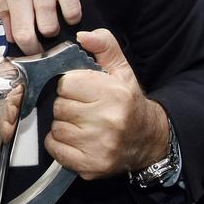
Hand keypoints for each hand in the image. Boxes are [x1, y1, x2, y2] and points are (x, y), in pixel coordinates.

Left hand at [0, 0, 80, 60]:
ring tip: (50, 20)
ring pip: (49, 28)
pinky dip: (71, 18)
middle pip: (23, 34)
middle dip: (31, 48)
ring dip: (52, 31)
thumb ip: (3, 6)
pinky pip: (71, 13)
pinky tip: (67, 10)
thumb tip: (11, 37)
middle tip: (36, 46)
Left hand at [45, 29, 169, 179]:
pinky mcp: (91, 166)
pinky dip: (60, 144)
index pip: (67, 83)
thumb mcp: (121, 69)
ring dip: (63, 125)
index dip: (72, 85)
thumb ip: (103, 45)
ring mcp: (99, 146)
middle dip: (67, 105)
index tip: (83, 91)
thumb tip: (82, 36)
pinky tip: (76, 139)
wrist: (148, 140)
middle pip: (60, 106)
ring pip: (56, 127)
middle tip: (83, 109)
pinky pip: (55, 149)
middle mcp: (108, 121)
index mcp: (115, 94)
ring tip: (81, 124)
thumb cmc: (128, 102)